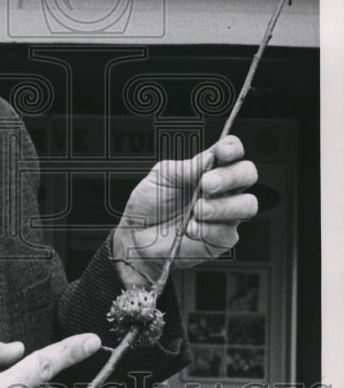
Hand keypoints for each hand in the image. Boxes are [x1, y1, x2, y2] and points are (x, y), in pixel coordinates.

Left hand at [112, 134, 257, 286]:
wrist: (138, 235)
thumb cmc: (150, 203)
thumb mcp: (162, 177)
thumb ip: (187, 167)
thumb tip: (210, 158)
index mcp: (209, 169)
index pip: (232, 152)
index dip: (232, 148)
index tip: (222, 152)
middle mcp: (222, 190)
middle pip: (248, 174)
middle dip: (230, 177)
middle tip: (206, 184)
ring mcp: (225, 214)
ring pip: (248, 204)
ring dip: (222, 206)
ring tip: (196, 210)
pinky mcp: (222, 239)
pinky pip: (229, 233)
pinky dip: (209, 230)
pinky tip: (190, 229)